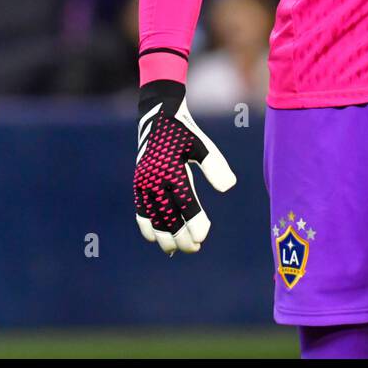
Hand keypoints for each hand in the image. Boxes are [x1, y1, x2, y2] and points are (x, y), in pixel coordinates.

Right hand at [134, 80, 235, 253]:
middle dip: (180, 237)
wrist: (158, 116)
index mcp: (172, 171)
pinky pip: (141, 211)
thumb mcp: (202, 145)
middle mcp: (154, 180)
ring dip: (163, 237)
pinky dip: (147, 227)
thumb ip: (214, 165)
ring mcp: (143, 184)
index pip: (185, 205)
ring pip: (152, 219)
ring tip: (175, 250)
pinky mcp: (138, 184)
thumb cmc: (185, 132)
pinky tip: (155, 239)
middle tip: (194, 249)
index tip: (202, 237)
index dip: (194, 223)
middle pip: (167, 217)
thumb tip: (228, 187)